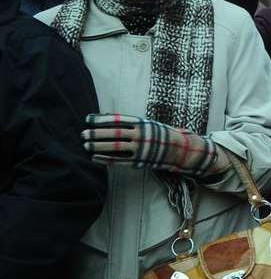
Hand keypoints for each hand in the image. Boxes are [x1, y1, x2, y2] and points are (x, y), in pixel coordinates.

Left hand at [81, 113, 222, 176]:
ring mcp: (140, 149)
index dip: (101, 119)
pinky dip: (105, 159)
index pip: (117, 120)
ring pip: (115, 147)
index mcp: (142, 123)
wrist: (178, 149)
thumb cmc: (158, 134)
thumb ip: (129, 122)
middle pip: (114, 133)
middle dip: (97, 133)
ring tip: (86, 145)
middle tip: (83, 134)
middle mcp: (141, 135)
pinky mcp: (139, 161)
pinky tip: (95, 157)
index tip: (88, 119)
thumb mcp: (147, 124)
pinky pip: (118, 160)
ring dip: (98, 146)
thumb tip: (107, 117)